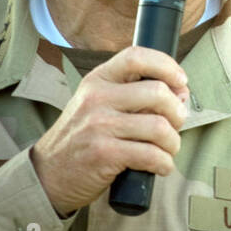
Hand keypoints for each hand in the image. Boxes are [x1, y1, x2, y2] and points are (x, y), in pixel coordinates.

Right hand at [30, 46, 188, 216]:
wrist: (48, 173)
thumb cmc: (83, 137)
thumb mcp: (99, 105)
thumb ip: (136, 95)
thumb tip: (181, 93)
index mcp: (98, 80)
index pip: (136, 56)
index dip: (167, 65)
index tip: (181, 81)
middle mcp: (97, 98)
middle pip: (158, 93)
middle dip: (177, 111)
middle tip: (177, 124)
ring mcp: (99, 126)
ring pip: (159, 127)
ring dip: (173, 142)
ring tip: (168, 149)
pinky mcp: (103, 154)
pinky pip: (151, 155)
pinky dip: (164, 163)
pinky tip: (161, 166)